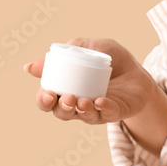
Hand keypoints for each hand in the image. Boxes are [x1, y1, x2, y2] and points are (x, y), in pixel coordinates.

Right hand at [23, 37, 156, 123]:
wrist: (137, 69)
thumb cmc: (109, 59)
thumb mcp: (86, 48)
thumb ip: (63, 54)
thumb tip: (29, 68)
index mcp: (66, 90)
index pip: (48, 101)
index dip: (44, 100)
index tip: (48, 93)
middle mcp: (78, 104)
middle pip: (62, 113)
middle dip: (61, 108)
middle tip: (66, 98)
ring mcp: (98, 111)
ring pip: (84, 116)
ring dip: (81, 110)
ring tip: (82, 101)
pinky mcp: (117, 112)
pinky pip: (108, 114)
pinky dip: (104, 109)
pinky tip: (100, 101)